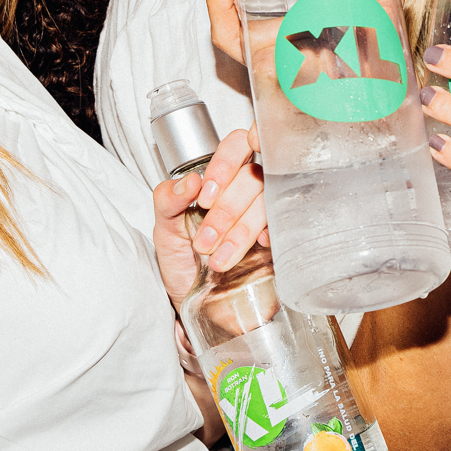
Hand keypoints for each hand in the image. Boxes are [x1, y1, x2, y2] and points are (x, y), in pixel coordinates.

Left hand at [151, 128, 268, 303]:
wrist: (196, 304)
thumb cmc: (182, 262)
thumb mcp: (164, 229)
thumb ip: (167, 200)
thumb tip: (189, 181)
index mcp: (222, 178)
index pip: (237, 145)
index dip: (226, 164)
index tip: (206, 196)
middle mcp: (249, 190)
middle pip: (254, 176)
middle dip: (226, 211)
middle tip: (203, 242)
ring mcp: (268, 212)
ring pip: (268, 202)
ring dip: (240, 231)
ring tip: (216, 260)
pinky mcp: (281, 237)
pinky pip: (285, 226)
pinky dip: (268, 237)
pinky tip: (255, 249)